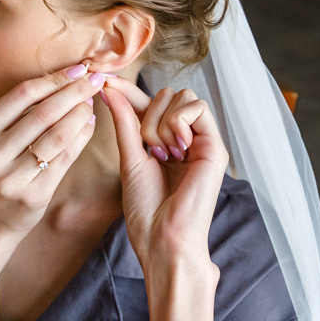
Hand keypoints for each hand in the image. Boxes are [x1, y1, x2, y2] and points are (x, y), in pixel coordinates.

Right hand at [0, 63, 107, 239]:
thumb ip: (15, 114)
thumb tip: (63, 80)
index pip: (21, 95)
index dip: (53, 79)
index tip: (78, 69)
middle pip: (42, 113)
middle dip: (74, 92)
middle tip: (96, 79)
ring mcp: (11, 177)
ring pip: (57, 135)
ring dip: (81, 114)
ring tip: (92, 103)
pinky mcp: (33, 195)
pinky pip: (65, 158)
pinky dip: (81, 138)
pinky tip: (89, 125)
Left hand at [99, 78, 227, 278]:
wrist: (163, 239)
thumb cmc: (146, 209)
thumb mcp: (129, 158)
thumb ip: (124, 122)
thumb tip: (109, 88)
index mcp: (165, 143)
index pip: (148, 104)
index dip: (127, 90)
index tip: (104, 81)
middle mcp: (186, 139)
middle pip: (167, 94)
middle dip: (148, 114)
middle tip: (149, 149)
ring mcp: (202, 142)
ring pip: (182, 96)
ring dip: (162, 122)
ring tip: (162, 154)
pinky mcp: (215, 147)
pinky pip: (197, 108)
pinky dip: (179, 123)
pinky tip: (177, 150)